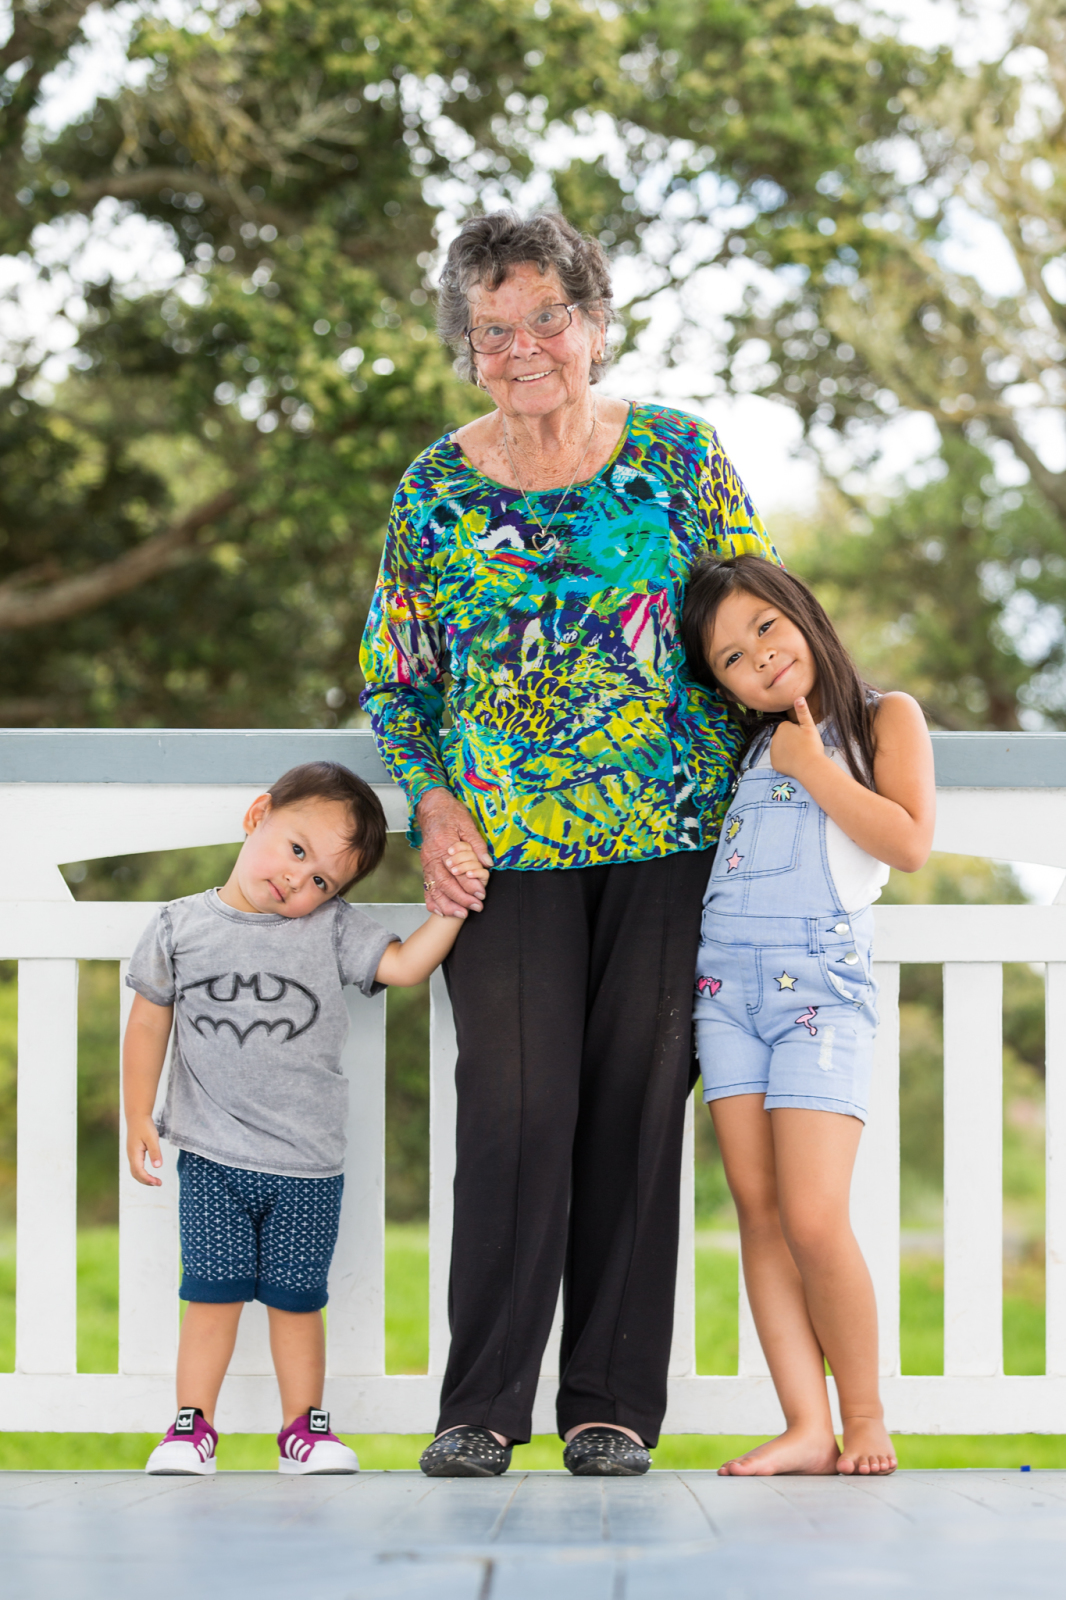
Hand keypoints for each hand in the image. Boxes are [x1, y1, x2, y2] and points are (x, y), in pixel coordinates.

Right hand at [126, 1115, 162, 1186]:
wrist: (137, 1116)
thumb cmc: (145, 1126)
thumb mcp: (152, 1138)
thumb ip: (155, 1152)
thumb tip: (158, 1166)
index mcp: (134, 1154)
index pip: (139, 1172)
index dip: (148, 1179)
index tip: (158, 1182)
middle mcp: (131, 1156)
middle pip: (136, 1174)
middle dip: (146, 1181)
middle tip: (158, 1183)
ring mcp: (131, 1155)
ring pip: (135, 1172)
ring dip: (144, 1178)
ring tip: (155, 1181)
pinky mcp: (133, 1153)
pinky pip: (136, 1167)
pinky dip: (142, 1173)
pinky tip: (149, 1173)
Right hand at [417, 788, 491, 917]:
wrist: (431, 806)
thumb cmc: (450, 813)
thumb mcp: (467, 823)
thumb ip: (477, 844)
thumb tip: (487, 863)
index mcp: (444, 844)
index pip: (458, 871)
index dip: (470, 885)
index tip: (481, 894)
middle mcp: (432, 856)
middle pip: (445, 883)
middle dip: (461, 899)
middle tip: (475, 908)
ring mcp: (426, 862)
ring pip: (435, 888)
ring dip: (447, 904)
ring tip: (461, 914)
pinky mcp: (425, 866)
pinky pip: (427, 886)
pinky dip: (432, 900)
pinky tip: (440, 911)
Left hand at [769, 697, 826, 780]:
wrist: (809, 766)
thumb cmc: (811, 745)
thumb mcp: (809, 726)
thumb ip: (803, 711)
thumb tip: (798, 697)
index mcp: (782, 727)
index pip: (789, 727)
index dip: (799, 732)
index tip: (805, 738)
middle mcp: (774, 738)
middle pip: (784, 737)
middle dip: (792, 740)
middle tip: (803, 746)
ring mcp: (772, 751)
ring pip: (781, 748)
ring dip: (788, 750)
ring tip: (800, 754)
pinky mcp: (774, 763)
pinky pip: (780, 760)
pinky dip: (786, 761)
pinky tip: (794, 762)